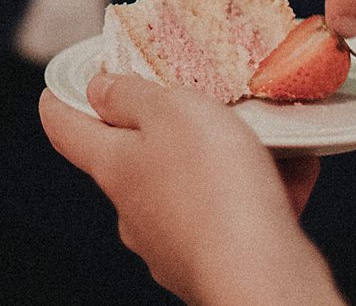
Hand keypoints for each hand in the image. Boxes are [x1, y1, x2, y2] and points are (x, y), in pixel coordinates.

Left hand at [38, 73, 337, 304]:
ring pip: (192, 185)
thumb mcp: (171, 112)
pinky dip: (260, 189)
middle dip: (162, 125)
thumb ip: (132, 96)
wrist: (261, 278)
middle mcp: (134, 209)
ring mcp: (172, 240)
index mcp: (113, 167)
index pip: (63, 126)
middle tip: (194, 96)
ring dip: (222, 157)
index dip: (62, 96)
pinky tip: (293, 169)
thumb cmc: (214, 192)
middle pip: (133, 156)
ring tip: (262, 133)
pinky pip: (233, 214)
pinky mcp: (214, 260)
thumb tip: (98, 90)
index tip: (72, 78)